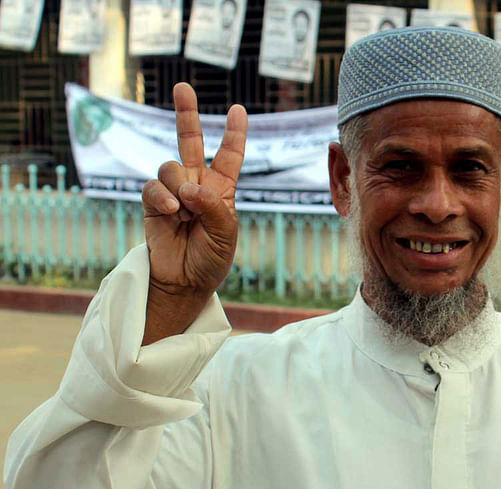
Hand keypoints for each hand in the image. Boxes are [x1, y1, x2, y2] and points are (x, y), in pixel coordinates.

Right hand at [142, 82, 247, 296]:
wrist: (185, 280)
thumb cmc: (212, 258)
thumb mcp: (226, 233)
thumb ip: (213, 206)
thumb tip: (188, 185)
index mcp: (221, 189)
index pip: (229, 155)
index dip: (234, 133)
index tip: (238, 110)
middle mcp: (196, 183)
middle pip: (190, 140)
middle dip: (186, 113)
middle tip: (182, 87)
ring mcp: (173, 190)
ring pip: (170, 166)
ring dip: (179, 186)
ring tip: (184, 211)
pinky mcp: (153, 201)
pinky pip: (154, 186)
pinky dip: (163, 197)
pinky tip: (172, 211)